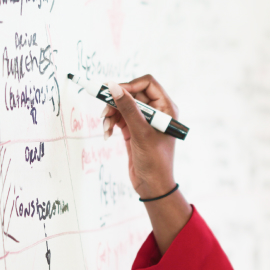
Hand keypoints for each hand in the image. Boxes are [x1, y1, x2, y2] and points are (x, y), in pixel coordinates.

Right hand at [102, 75, 178, 199]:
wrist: (152, 186)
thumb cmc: (155, 161)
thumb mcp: (141, 133)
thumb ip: (128, 109)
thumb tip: (114, 87)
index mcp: (166, 108)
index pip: (148, 83)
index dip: (129, 85)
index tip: (112, 92)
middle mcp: (157, 111)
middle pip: (132, 93)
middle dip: (116, 101)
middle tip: (103, 111)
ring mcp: (144, 120)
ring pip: (123, 105)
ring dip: (111, 113)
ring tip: (105, 127)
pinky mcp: (133, 129)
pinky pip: (119, 117)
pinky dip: (110, 123)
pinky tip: (106, 134)